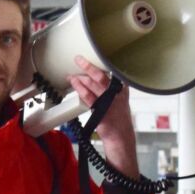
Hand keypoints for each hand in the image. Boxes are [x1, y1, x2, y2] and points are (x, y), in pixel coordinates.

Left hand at [68, 55, 138, 178]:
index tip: (96, 55)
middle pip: (102, 76)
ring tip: (71, 74)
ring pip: (94, 85)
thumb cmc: (119, 121)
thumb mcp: (120, 102)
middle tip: (79, 59)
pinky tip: (75, 84)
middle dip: (89, 66)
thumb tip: (94, 79)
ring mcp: (110, 103)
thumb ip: (113, 90)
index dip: (104, 63)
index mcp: (122, 91)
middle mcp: (117, 95)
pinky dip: (81, 89)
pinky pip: (89, 98)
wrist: (121, 138)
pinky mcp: (102, 112)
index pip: (113, 73)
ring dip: (81, 78)